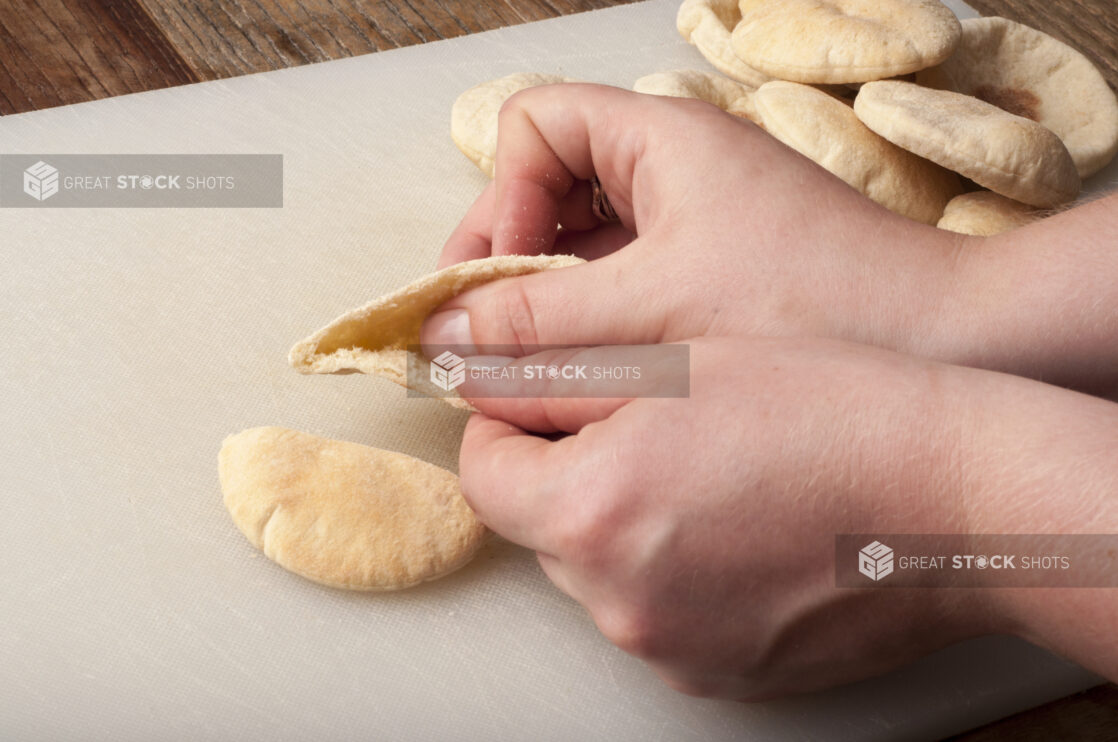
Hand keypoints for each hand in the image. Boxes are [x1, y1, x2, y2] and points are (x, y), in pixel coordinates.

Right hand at [426, 83, 961, 361]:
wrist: (950, 342)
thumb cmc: (817, 305)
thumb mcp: (657, 315)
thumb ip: (542, 327)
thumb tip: (445, 339)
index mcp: (659, 138)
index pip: (535, 128)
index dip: (500, 198)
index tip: (497, 278)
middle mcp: (673, 165)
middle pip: (547, 186)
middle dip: (508, 258)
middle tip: (482, 334)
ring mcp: (694, 217)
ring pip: (582, 241)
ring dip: (545, 300)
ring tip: (528, 366)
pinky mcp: (711, 268)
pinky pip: (622, 279)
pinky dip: (592, 322)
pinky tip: (587, 375)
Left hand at [454, 336, 1117, 698]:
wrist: (959, 498)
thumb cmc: (829, 407)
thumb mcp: (673, 360)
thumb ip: (551, 376)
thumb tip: (473, 381)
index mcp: (593, 514)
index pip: (484, 473)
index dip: (508, 424)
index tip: (548, 397)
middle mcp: (618, 602)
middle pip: (543, 526)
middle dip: (569, 473)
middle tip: (647, 423)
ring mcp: (671, 649)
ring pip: (600, 570)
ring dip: (623, 523)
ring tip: (708, 472)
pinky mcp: (721, 674)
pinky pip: (658, 612)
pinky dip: (674, 570)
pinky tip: (739, 526)